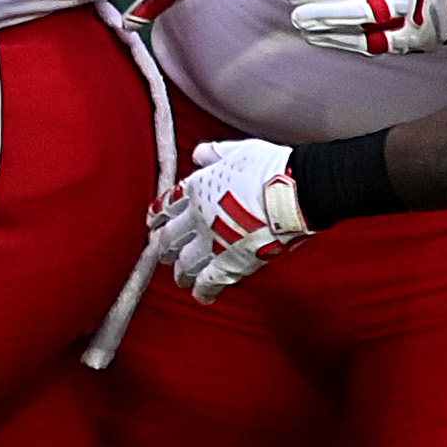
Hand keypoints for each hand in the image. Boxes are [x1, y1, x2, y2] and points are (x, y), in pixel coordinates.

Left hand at [149, 139, 308, 302]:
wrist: (293, 191)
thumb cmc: (269, 167)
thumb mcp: (236, 151)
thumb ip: (213, 154)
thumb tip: (199, 155)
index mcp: (197, 189)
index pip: (166, 205)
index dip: (157, 215)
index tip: (153, 222)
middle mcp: (197, 217)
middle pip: (169, 237)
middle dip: (163, 247)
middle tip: (162, 252)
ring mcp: (211, 243)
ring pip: (184, 264)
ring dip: (179, 272)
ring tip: (180, 277)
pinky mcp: (229, 263)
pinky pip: (208, 282)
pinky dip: (202, 290)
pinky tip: (200, 295)